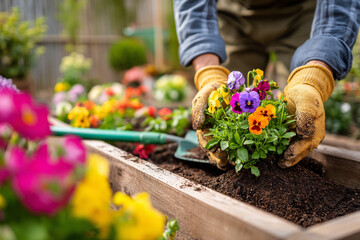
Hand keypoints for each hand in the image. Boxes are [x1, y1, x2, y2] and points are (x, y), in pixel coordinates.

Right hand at [192, 54, 229, 168]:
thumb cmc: (210, 92)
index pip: (204, 140)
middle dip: (218, 156)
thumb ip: (199, 110)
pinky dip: (240, 149)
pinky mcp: (237, 129)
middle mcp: (214, 132)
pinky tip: (243, 156)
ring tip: (232, 164)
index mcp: (204, 127)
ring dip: (227, 157)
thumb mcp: (202, 98)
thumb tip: (197, 126)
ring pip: (225, 148)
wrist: (223, 85)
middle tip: (224, 161)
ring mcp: (225, 132)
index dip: (208, 146)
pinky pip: (238, 141)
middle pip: (214, 148)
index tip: (213, 150)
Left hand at [278, 61, 333, 167]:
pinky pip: (284, 143)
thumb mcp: (306, 102)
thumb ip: (305, 116)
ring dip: (282, 155)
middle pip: (299, 151)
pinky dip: (276, 147)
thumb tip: (304, 134)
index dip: (296, 151)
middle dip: (289, 158)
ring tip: (271, 161)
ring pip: (291, 149)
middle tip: (278, 164)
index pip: (306, 144)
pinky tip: (267, 151)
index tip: (287, 155)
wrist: (301, 90)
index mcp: (316, 131)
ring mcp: (299, 136)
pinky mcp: (290, 134)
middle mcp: (308, 137)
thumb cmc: (305, 95)